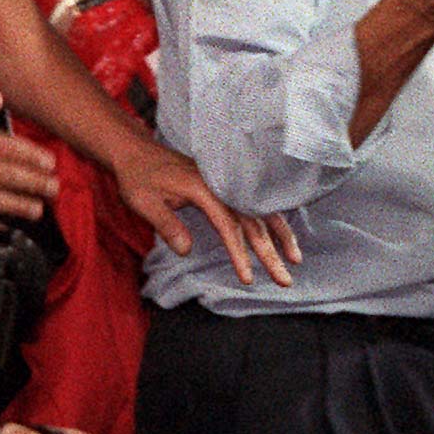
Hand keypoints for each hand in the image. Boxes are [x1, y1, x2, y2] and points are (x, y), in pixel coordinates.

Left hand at [113, 137, 300, 286]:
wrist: (137, 152)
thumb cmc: (138, 177)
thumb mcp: (143, 202)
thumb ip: (166, 225)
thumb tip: (186, 250)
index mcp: (203, 187)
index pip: (228, 225)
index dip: (239, 252)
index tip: (248, 278)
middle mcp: (220, 184)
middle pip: (252, 221)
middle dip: (270, 252)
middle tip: (285, 280)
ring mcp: (225, 183)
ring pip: (260, 210)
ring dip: (280, 234)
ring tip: (296, 258)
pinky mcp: (224, 184)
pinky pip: (254, 202)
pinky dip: (272, 218)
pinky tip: (283, 233)